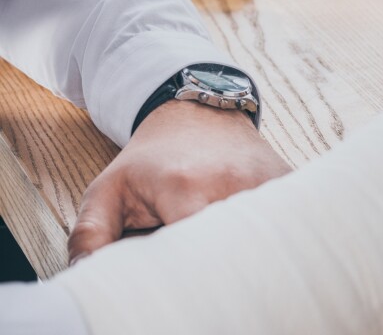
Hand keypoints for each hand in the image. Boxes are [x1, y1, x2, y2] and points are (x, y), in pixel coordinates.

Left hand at [69, 101, 290, 263]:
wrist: (199, 113)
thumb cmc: (152, 158)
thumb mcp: (108, 189)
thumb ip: (90, 235)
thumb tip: (85, 276)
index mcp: (184, 187)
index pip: (191, 253)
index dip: (183, 274)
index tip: (175, 277)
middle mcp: (232, 182)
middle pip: (232, 250)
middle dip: (217, 268)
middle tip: (200, 269)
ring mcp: (267, 180)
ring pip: (263, 239)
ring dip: (245, 252)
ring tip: (225, 251)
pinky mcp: (287, 181)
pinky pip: (286, 221)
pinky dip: (271, 235)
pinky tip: (254, 235)